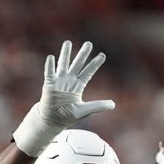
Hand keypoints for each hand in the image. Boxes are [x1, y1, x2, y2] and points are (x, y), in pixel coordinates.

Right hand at [13, 40, 114, 157]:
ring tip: (68, 43)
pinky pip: (49, 73)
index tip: (102, 55)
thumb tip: (113, 105)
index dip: (95, 64)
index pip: (88, 72)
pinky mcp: (49, 85)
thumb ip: (98, 106)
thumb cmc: (67, 115)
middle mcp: (69, 81)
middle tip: (89, 43)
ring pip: (63, 64)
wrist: (52, 120)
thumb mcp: (85, 110)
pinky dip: (50, 66)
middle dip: (83, 54)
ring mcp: (59, 81)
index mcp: (78, 86)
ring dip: (65, 54)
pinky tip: (51, 57)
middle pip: (77, 64)